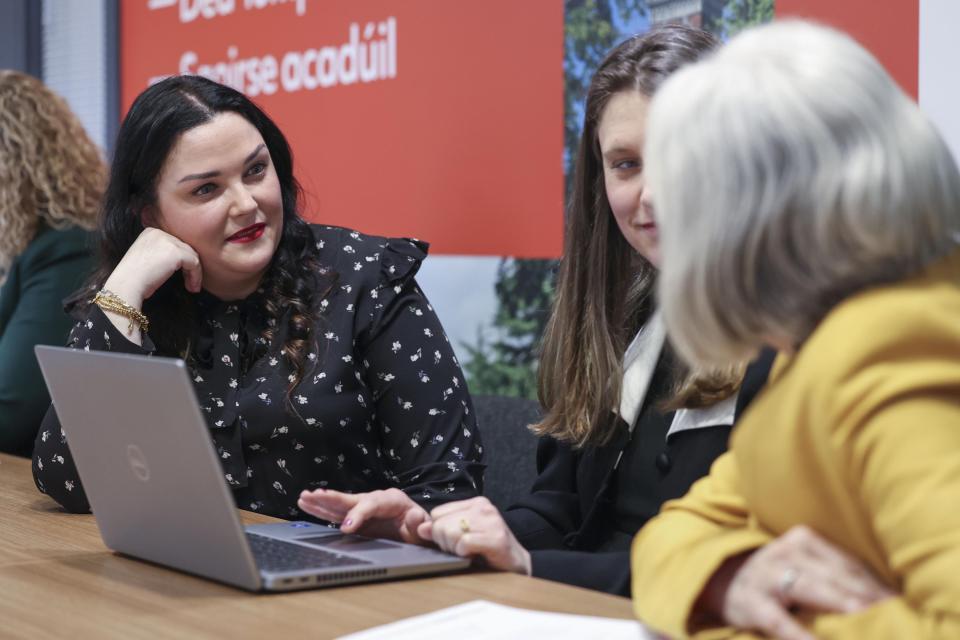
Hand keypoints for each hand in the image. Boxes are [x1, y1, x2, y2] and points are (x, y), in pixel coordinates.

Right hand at [103, 227, 202, 307]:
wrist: (126, 285)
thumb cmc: (133, 279)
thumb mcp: (146, 259)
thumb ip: (161, 254)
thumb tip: (183, 262)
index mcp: (150, 232)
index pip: (175, 244)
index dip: (181, 261)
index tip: (182, 276)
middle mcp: (159, 233)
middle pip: (185, 248)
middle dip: (190, 267)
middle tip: (190, 283)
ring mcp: (167, 241)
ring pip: (192, 256)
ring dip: (194, 273)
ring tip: (192, 287)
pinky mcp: (176, 253)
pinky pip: (195, 264)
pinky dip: (196, 276)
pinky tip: (191, 287)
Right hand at [297, 488, 429, 544]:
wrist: (419, 528)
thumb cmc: (420, 527)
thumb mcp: (424, 526)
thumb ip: (419, 523)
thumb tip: (414, 517)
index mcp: (392, 500)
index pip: (372, 505)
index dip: (358, 515)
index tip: (346, 528)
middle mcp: (375, 500)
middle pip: (352, 499)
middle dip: (333, 498)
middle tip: (315, 496)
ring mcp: (364, 507)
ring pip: (340, 504)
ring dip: (322, 501)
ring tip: (304, 497)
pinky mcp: (356, 517)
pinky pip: (337, 513)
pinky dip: (322, 509)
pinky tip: (307, 504)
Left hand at [417, 497, 530, 574]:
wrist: (517, 565)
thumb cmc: (488, 552)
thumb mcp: (462, 537)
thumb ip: (442, 531)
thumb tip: (421, 529)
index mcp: (475, 503)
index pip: (437, 513)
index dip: (439, 532)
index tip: (453, 542)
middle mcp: (483, 507)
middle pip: (440, 524)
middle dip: (445, 543)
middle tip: (462, 550)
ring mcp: (491, 520)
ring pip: (450, 532)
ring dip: (455, 549)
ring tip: (469, 553)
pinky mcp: (496, 537)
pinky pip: (463, 544)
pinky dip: (464, 554)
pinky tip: (476, 556)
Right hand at [698, 525, 893, 639]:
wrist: (719, 579)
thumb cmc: (775, 577)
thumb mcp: (802, 566)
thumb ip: (835, 576)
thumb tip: (885, 599)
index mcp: (803, 540)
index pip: (848, 565)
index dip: (875, 585)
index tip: (899, 605)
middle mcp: (785, 552)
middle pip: (834, 575)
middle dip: (865, 596)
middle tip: (894, 615)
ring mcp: (766, 576)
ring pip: (810, 588)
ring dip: (840, 605)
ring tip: (864, 619)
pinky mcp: (751, 603)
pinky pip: (778, 620)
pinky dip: (798, 634)